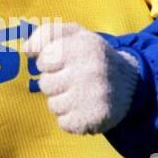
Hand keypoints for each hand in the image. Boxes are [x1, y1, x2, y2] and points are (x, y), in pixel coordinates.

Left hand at [22, 21, 139, 134]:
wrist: (130, 83)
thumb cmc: (93, 56)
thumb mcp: (75, 35)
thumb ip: (48, 33)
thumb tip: (27, 49)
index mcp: (84, 45)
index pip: (43, 60)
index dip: (48, 62)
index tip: (62, 63)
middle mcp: (90, 69)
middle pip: (45, 84)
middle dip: (54, 83)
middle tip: (73, 79)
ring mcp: (94, 95)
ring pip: (53, 105)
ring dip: (62, 102)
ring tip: (80, 94)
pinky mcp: (96, 117)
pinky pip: (64, 123)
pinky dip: (71, 119)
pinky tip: (84, 108)